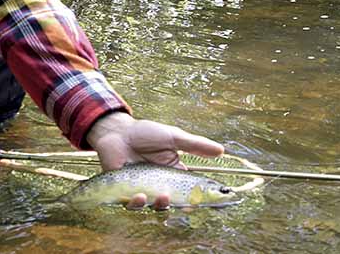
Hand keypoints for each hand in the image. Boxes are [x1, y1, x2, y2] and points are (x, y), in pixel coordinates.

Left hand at [86, 112, 224, 208]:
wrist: (118, 131)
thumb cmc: (145, 133)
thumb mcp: (173, 137)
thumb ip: (195, 145)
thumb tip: (221, 151)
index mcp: (174, 173)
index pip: (189, 191)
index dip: (198, 199)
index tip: (204, 202)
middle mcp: (160, 184)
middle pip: (173, 203)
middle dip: (179, 206)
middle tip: (184, 205)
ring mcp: (143, 189)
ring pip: (153, 207)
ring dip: (159, 206)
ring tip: (161, 197)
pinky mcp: (125, 191)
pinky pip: (132, 204)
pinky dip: (136, 203)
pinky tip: (139, 196)